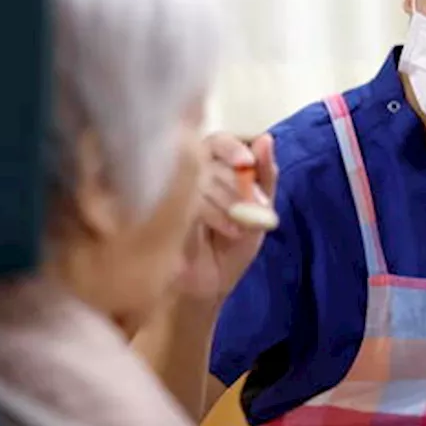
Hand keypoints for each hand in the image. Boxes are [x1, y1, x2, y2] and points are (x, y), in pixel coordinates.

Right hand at [179, 132, 278, 303]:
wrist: (209, 287)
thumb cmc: (230, 248)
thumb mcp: (259, 212)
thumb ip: (266, 176)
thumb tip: (266, 138)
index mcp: (212, 169)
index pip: (218, 142)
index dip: (232, 148)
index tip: (246, 162)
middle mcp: (188, 176)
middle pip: (209, 158)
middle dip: (236, 183)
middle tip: (254, 209)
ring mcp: (170, 193)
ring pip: (198, 177)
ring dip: (227, 200)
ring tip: (240, 226)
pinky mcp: (159, 212)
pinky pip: (186, 197)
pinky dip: (212, 212)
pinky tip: (228, 230)